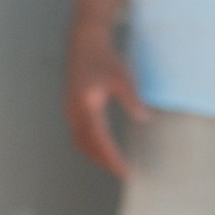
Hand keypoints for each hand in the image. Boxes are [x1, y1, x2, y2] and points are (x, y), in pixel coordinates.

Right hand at [66, 19, 140, 178]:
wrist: (85, 42)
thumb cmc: (104, 58)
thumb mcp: (122, 78)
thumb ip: (132, 99)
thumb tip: (144, 118)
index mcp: (87, 106)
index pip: (100, 141)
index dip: (112, 158)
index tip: (124, 171)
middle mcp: (75, 111)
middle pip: (87, 146)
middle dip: (103, 161)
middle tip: (121, 172)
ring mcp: (70, 109)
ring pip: (79, 142)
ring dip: (95, 155)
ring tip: (112, 163)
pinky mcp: (71, 106)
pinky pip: (77, 133)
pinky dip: (89, 145)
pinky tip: (102, 145)